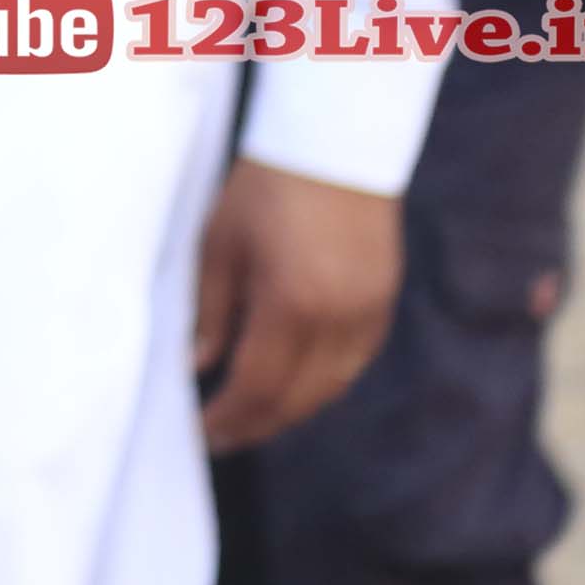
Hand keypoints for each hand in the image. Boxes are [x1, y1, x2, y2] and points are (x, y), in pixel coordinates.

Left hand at [191, 154, 400, 448]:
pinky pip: (353, 364)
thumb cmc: (264, 189)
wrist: (334, 146)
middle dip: (257, 424)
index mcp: (292, 305)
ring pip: (331, 387)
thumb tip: (198, 367)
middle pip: (298, 398)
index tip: (201, 434)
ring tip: (251, 418)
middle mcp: (340, 319)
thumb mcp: (218, 246)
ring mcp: (370, 313)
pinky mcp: (385, 303)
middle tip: (221, 438)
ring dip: (290, 411)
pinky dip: (321, 384)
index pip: (258, 387)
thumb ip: (209, 312)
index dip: (229, 418)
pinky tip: (293, 386)